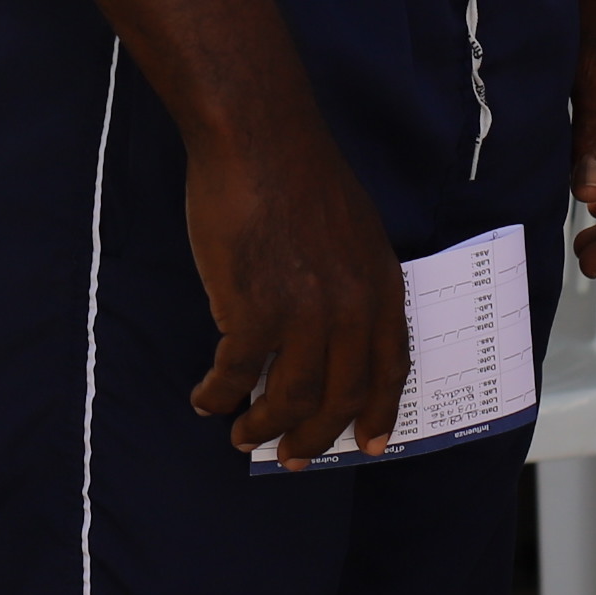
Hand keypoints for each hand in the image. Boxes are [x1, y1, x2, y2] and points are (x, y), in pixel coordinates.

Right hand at [184, 119, 412, 467]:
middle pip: (340, 398)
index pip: (391, 370)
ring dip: (264, 427)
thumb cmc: (297, 171)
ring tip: (243, 435)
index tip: (368, 445)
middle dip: (315, 438)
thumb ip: (353, 281)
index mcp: (381, 287)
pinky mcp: (252, 312)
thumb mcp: (355, 229)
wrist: (257, 136)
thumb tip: (332, 331)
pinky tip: (205, 398)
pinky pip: (235, 375)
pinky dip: (217, 394)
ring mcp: (303, 315)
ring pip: (289, 400)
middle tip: (293, 458)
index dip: (379, 413)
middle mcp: (351, 310)